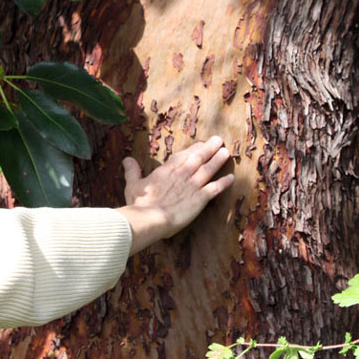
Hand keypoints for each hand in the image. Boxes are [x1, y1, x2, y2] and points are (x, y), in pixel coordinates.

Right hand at [116, 136, 234, 254]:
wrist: (150, 218)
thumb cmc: (139, 204)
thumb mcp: (133, 185)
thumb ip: (132, 171)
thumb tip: (127, 159)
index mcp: (166, 171)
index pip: (182, 156)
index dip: (193, 149)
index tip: (200, 144)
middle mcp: (182, 175)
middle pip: (198, 158)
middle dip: (209, 148)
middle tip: (219, 140)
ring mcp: (192, 186)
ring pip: (208, 170)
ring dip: (217, 161)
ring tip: (226, 152)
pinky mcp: (199, 199)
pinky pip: (214, 189)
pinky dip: (223, 183)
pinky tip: (231, 178)